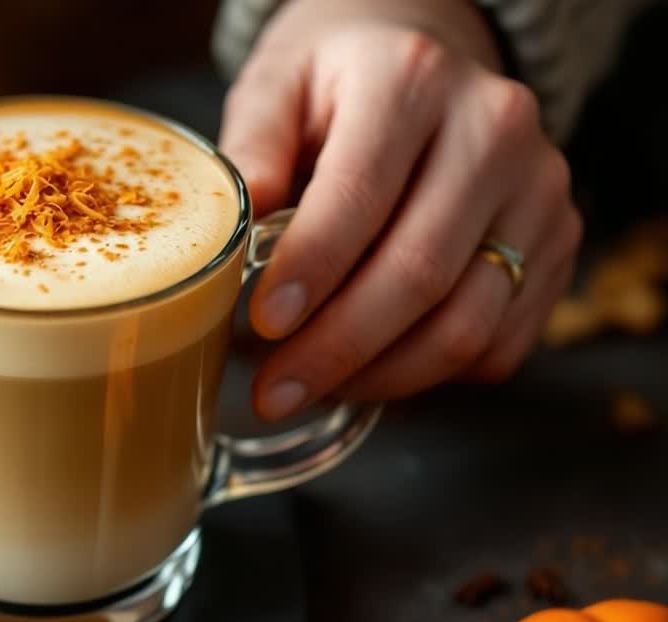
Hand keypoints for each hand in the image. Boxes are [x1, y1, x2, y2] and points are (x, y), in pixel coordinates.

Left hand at [219, 0, 580, 419]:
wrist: (423, 61)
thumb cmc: (337, 80)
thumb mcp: (278, 86)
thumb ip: (252, 151)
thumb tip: (233, 238)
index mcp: (413, 81)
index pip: (361, 196)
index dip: (311, 272)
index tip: (263, 326)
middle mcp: (494, 131)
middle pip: (419, 273)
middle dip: (336, 350)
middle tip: (273, 392)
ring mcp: (538, 190)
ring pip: (467, 324)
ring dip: (381, 378)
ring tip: (312, 388)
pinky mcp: (557, 242)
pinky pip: (500, 342)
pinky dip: (430, 378)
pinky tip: (369, 372)